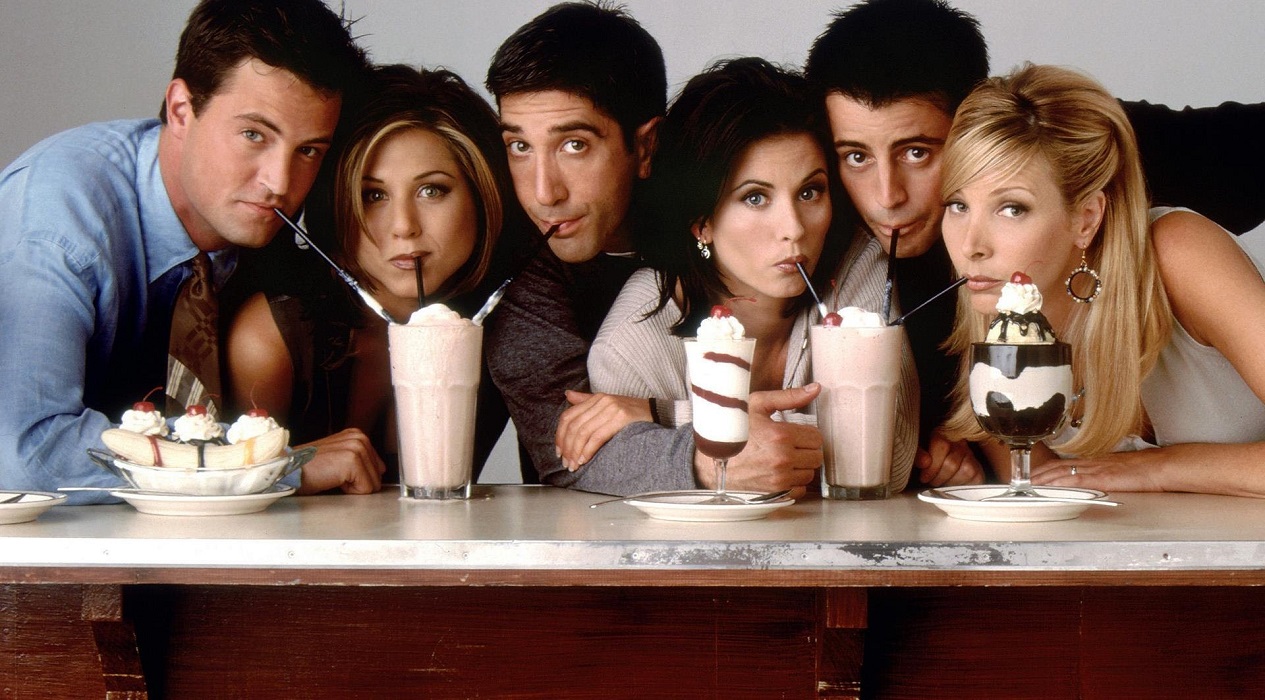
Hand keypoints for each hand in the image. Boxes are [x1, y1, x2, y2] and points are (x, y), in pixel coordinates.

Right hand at [296, 428, 385, 494]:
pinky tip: (332, 481)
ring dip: (352, 487)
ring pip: (373, 483)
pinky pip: (366, 488)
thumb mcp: (337, 458)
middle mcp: (359, 438)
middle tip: (333, 476)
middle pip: (378, 476)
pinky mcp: (352, 461)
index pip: (378, 467)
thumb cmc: (308, 469)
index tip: (340, 474)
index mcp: (357, 435)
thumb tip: (378, 475)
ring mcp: (357, 448)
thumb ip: (358, 461)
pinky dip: (349, 491)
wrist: (287, 470)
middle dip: (357, 483)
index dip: (360, 478)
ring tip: (332, 478)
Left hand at [555, 391, 652, 470]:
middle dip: (567, 447)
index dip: (560, 435)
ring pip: (584, 432)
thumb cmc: (632, 413)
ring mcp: (611, 409)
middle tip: (566, 462)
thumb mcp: (608, 404)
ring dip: (576, 452)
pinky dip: (588, 450)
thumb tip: (567, 395)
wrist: (657, 413)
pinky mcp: (621, 419)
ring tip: (574, 464)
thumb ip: (586, 401)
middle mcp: (602, 401)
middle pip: (574, 426)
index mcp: (597, 398)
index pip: (569, 416)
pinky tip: (585, 459)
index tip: (559, 451)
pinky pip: (597, 436)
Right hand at [696, 384, 822, 498]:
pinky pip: (800, 489)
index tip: (795, 434)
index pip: (816, 437)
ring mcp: (779, 478)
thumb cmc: (733, 431)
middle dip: (806, 450)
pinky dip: (793, 482)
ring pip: (810, 474)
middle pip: (816, 456)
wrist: (712, 461)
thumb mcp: (756, 405)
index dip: (807, 434)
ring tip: (784, 458)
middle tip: (790, 446)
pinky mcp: (776, 493)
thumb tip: (815, 389)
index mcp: (781, 435)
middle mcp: (782, 459)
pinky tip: (780, 472)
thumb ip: (788, 397)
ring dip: (801, 466)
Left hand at [916, 430, 985, 486]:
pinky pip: (974, 478)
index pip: (941, 445)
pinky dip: (961, 485)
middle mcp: (959, 442)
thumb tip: (924, 462)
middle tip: (931, 481)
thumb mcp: (917, 452)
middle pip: (951, 463)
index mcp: (942, 433)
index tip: (924, 478)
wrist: (942, 462)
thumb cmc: (926, 457)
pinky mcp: (978, 468)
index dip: (932, 465)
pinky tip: (952, 484)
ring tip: (941, 482)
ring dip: (950, 482)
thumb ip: (917, 454)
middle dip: (938, 477)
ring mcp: (970, 455)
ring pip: (965, 471)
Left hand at [1030, 449, 1166, 491]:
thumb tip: (1094, 480)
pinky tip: (1051, 488)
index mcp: (1095, 461)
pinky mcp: (1102, 479)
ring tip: (1030, 485)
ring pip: (1063, 472)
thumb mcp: (1118, 469)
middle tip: (1023, 480)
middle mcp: (1092, 463)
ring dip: (1045, 479)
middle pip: (1058, 466)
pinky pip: (1077, 481)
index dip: (1047, 467)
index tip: (1034, 473)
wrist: (1159, 466)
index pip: (1065, 463)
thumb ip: (1104, 473)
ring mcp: (1096, 470)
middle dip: (1040, 473)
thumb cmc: (1144, 469)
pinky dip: (1061, 484)